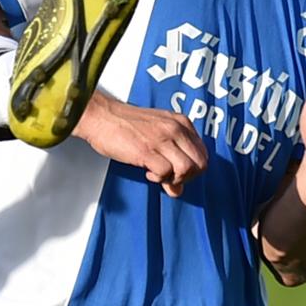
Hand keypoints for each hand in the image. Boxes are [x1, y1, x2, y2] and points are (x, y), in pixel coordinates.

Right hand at [73, 91, 206, 196]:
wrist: (102, 116)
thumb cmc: (125, 124)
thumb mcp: (156, 135)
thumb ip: (172, 157)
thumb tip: (178, 188)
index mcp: (181, 123)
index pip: (203, 153)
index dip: (193, 169)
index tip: (177, 172)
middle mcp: (175, 129)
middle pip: (200, 163)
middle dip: (187, 177)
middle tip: (170, 178)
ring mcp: (162, 139)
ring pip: (187, 169)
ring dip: (174, 179)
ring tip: (159, 175)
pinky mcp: (147, 150)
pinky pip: (166, 173)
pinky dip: (159, 179)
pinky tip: (148, 172)